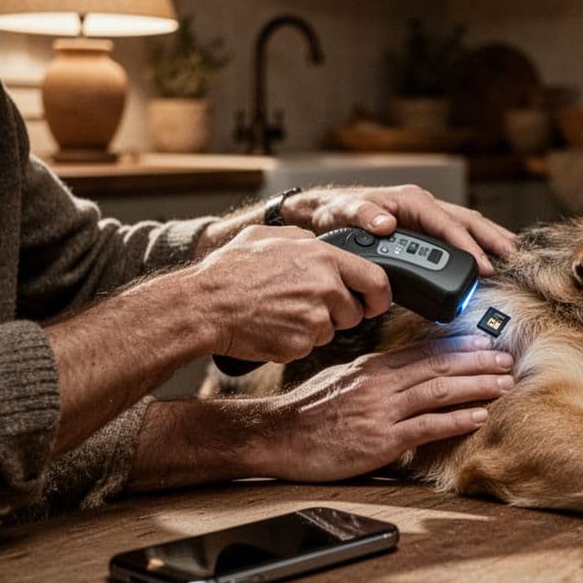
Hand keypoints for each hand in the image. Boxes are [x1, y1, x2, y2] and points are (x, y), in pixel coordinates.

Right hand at [195, 225, 391, 362]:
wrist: (204, 305)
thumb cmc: (229, 271)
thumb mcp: (267, 236)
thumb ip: (302, 239)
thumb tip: (318, 243)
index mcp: (322, 257)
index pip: (376, 279)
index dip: (379, 295)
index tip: (374, 302)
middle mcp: (324, 287)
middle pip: (355, 312)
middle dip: (341, 314)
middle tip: (312, 309)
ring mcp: (314, 318)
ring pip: (331, 330)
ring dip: (314, 327)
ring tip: (281, 312)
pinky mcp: (301, 343)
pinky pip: (309, 345)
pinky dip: (295, 341)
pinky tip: (272, 326)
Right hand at [228, 335, 514, 481]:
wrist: (277, 436)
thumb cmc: (308, 411)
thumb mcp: (343, 379)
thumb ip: (376, 374)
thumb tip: (406, 370)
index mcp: (373, 366)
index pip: (424, 350)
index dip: (459, 345)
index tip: (485, 341)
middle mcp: (380, 383)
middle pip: (438, 366)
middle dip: (477, 361)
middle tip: (506, 359)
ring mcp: (381, 410)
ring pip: (438, 391)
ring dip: (476, 386)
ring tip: (503, 383)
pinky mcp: (380, 440)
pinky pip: (426, 427)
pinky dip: (455, 419)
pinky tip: (478, 416)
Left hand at [285, 185, 516, 274]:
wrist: (324, 213)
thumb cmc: (334, 213)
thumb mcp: (343, 213)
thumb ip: (363, 216)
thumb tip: (385, 223)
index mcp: (410, 201)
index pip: (447, 224)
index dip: (467, 246)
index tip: (482, 267)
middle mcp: (423, 205)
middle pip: (467, 220)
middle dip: (492, 239)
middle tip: (513, 260)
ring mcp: (426, 215)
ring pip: (467, 225)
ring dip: (490, 239)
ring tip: (512, 256)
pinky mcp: (424, 227)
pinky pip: (456, 234)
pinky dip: (476, 243)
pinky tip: (488, 256)